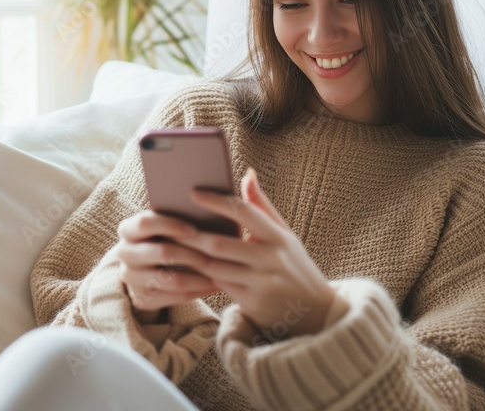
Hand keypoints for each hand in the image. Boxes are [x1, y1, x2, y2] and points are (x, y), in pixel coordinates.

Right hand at [115, 210, 219, 321]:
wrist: (146, 266)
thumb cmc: (164, 237)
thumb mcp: (164, 224)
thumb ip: (178, 215)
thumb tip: (210, 209)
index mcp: (128, 229)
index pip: (145, 223)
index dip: (171, 225)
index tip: (195, 229)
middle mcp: (124, 253)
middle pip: (161, 252)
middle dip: (192, 253)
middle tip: (215, 254)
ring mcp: (131, 278)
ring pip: (171, 280)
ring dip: (199, 277)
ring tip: (221, 272)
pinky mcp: (141, 298)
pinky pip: (174, 298)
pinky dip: (197, 291)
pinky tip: (214, 285)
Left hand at [176, 168, 346, 338]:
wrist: (316, 310)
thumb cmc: (294, 265)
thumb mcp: (285, 234)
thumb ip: (263, 206)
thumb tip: (247, 173)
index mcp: (278, 237)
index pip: (245, 212)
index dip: (217, 201)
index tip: (193, 193)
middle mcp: (270, 259)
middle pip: (221, 243)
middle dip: (192, 234)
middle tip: (168, 224)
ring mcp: (261, 282)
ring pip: (215, 266)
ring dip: (190, 256)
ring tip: (170, 244)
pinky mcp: (252, 302)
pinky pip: (219, 285)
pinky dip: (201, 275)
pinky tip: (185, 266)